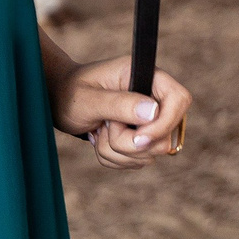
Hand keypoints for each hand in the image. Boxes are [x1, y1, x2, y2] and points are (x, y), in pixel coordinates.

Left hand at [49, 53, 191, 170]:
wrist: (58, 101)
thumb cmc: (70, 92)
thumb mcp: (89, 99)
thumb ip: (119, 104)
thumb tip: (153, 111)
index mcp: (145, 76)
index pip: (179, 100)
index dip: (165, 123)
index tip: (137, 137)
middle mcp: (152, 98)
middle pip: (165, 137)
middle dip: (130, 144)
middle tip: (104, 127)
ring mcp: (149, 121)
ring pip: (150, 154)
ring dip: (117, 152)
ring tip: (98, 131)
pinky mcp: (141, 140)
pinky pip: (137, 162)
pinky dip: (115, 159)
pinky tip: (100, 140)